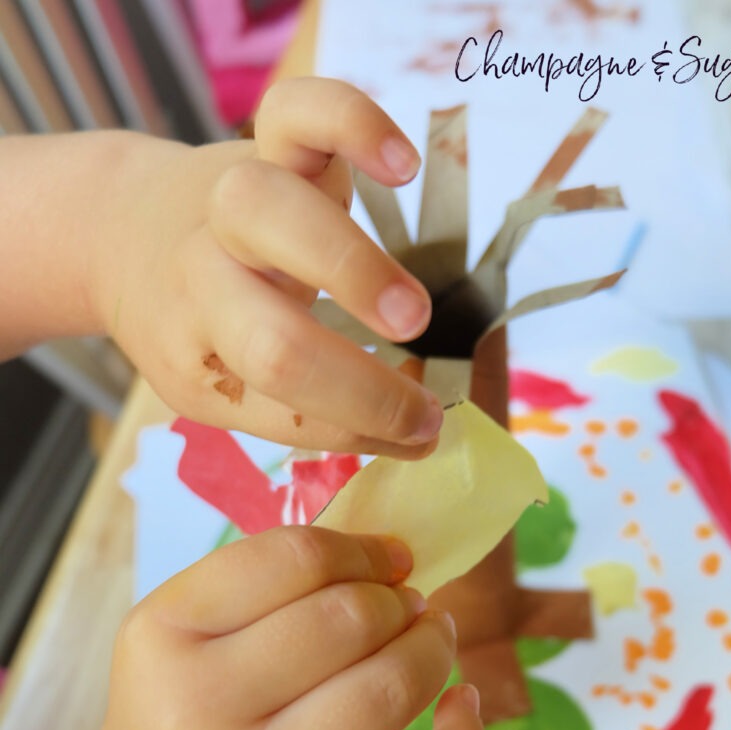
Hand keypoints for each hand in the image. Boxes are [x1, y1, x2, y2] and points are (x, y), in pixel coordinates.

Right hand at [86, 527, 482, 729]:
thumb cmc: (189, 699)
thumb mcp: (191, 623)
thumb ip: (275, 578)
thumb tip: (397, 559)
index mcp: (165, 634)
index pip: (296, 560)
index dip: (362, 550)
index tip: (388, 559)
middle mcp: (198, 713)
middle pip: (348, 621)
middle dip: (398, 601)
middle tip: (405, 604)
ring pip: (386, 693)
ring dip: (433, 649)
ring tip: (431, 636)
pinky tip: (462, 704)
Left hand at [93, 78, 439, 457]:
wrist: (123, 232)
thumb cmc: (194, 323)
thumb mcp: (226, 386)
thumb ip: (312, 410)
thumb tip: (417, 429)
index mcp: (202, 354)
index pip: (288, 408)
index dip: (365, 425)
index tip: (422, 432)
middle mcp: (208, 281)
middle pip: (269, 340)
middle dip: (354, 379)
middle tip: (419, 400)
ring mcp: (232, 204)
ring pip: (269, 214)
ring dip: (351, 268)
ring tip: (412, 312)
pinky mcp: (266, 145)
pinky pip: (300, 112)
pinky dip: (357, 126)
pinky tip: (404, 167)